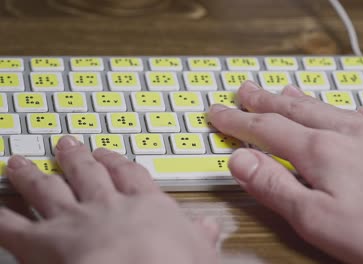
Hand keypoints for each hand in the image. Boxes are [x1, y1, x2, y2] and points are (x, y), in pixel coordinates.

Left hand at [0, 137, 218, 263]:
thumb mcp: (203, 253)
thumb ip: (202, 238)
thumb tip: (210, 229)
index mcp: (145, 205)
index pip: (129, 176)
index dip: (117, 163)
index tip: (108, 155)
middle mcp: (107, 206)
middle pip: (86, 174)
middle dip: (74, 158)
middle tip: (65, 144)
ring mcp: (74, 220)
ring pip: (48, 189)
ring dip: (33, 175)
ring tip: (20, 163)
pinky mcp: (43, 243)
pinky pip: (12, 226)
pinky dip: (0, 215)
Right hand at [209, 81, 362, 263]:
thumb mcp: (317, 219)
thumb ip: (275, 187)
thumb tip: (239, 160)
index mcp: (318, 152)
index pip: (264, 129)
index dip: (236, 120)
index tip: (217, 112)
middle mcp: (343, 133)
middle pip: (292, 109)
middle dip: (262, 100)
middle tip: (243, 89)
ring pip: (325, 107)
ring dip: (298, 98)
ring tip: (282, 89)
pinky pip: (362, 114)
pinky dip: (343, 108)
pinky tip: (346, 108)